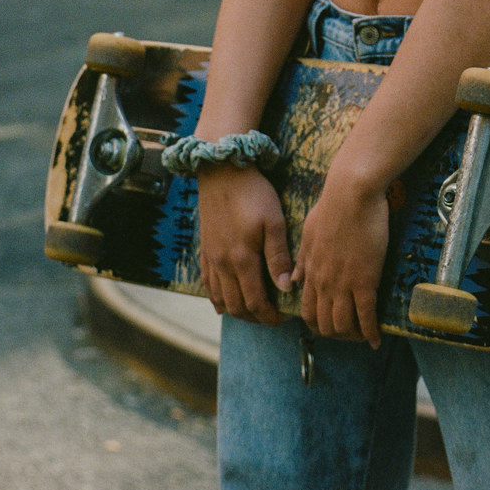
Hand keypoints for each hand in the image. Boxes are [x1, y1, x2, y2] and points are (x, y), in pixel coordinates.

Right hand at [196, 165, 293, 321]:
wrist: (221, 172)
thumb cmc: (253, 193)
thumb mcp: (274, 221)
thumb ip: (278, 256)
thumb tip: (286, 288)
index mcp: (242, 259)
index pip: (255, 302)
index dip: (269, 316)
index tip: (283, 317)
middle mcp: (223, 265)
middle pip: (236, 307)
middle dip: (255, 318)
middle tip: (271, 317)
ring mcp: (211, 259)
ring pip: (220, 300)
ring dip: (237, 311)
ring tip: (254, 311)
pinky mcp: (204, 251)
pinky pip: (207, 285)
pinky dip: (217, 299)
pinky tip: (226, 301)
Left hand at [293, 170, 388, 346]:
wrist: (351, 193)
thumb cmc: (331, 206)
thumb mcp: (309, 232)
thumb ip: (303, 259)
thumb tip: (294, 279)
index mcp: (311, 271)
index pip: (308, 312)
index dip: (318, 326)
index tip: (330, 327)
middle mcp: (324, 283)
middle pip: (325, 324)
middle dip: (337, 335)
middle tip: (351, 334)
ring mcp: (344, 283)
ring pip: (343, 325)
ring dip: (354, 336)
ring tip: (364, 336)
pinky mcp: (365, 279)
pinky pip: (366, 315)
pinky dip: (371, 332)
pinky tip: (377, 339)